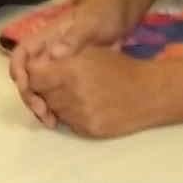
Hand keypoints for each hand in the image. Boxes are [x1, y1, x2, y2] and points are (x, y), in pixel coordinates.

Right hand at [9, 1, 125, 126]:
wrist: (117, 20)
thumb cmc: (100, 15)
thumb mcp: (89, 23)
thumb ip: (73, 38)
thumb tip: (54, 54)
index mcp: (44, 40)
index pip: (20, 56)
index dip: (19, 73)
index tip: (27, 88)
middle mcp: (45, 55)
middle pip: (27, 79)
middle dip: (30, 97)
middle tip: (43, 112)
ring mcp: (56, 68)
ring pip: (39, 90)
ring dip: (40, 106)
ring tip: (51, 122)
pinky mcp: (68, 79)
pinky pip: (55, 95)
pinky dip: (55, 108)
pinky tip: (63, 120)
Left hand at [21, 45, 158, 137]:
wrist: (149, 93)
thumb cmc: (120, 67)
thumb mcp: (90, 52)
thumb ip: (62, 57)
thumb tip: (36, 64)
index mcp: (70, 71)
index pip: (34, 75)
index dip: (37, 72)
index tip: (42, 71)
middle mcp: (71, 95)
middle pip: (41, 95)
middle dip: (46, 88)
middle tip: (59, 82)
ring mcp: (79, 115)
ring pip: (53, 110)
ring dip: (57, 102)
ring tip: (75, 93)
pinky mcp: (87, 130)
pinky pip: (67, 122)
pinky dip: (71, 115)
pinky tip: (85, 106)